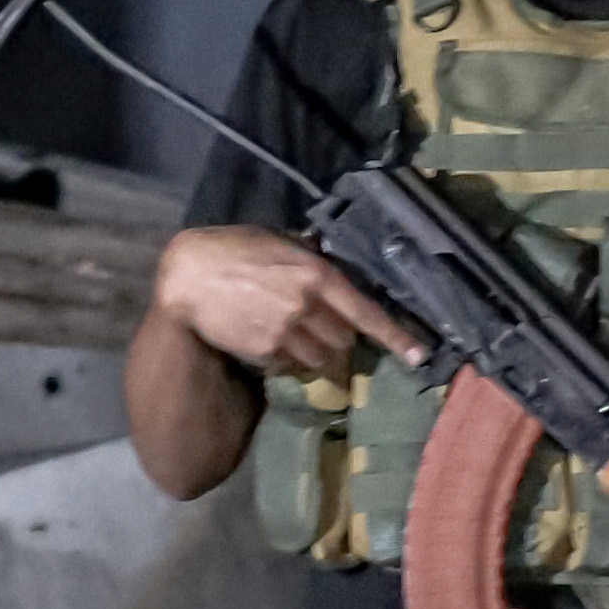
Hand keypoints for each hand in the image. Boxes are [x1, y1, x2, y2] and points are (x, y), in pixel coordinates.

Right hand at [152, 222, 419, 381]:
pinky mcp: (265, 353)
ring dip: (315, 351)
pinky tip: (267, 337)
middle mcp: (306, 306)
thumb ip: (309, 257)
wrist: (188, 276)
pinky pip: (292, 366)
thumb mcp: (277, 242)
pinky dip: (288, 359)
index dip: (396, 337)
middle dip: (339, 335)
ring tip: (292, 331)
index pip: (366, 312)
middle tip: (318, 322)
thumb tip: (332, 261)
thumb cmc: (232, 249)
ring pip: (321, 359)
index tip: (420, 356)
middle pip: (345, 340)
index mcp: (316, 274)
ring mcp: (285, 333)